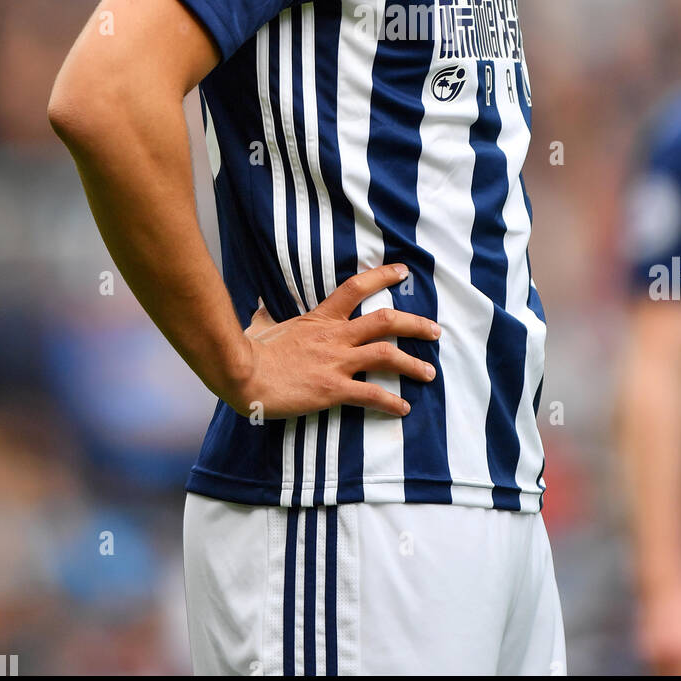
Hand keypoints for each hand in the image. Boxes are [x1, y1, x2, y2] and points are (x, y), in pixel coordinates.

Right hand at [225, 263, 439, 420]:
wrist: (244, 374)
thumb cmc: (250, 350)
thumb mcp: (262, 325)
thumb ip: (267, 316)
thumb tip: (259, 309)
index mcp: (321, 318)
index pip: (357, 287)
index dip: (383, 276)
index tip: (403, 272)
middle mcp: (335, 336)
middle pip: (386, 321)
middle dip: (415, 324)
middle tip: (435, 330)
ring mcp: (337, 362)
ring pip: (387, 355)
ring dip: (412, 364)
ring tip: (429, 373)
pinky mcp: (334, 389)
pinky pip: (371, 394)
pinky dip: (391, 401)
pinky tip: (403, 408)